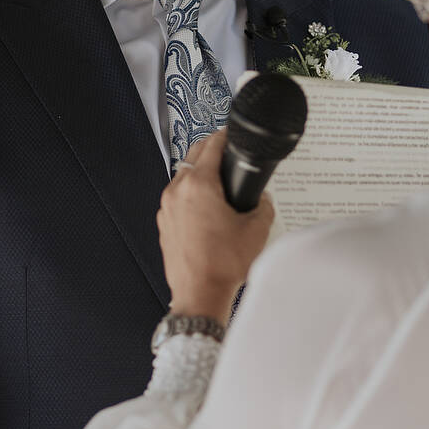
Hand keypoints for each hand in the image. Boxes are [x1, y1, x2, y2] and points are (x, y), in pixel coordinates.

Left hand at [157, 129, 275, 322]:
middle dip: (211, 151)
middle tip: (227, 153)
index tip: (230, 133)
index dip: (225, 135)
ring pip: (183, 177)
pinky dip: (191, 195)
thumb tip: (262, 198)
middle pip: (194, 156)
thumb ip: (264, 205)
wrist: (199, 295)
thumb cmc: (222, 265)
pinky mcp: (164, 224)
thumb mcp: (257, 229)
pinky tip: (208, 208)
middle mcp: (177, 192)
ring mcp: (166, 208)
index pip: (212, 145)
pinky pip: (177, 198)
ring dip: (200, 173)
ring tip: (219, 183)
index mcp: (198, 186)